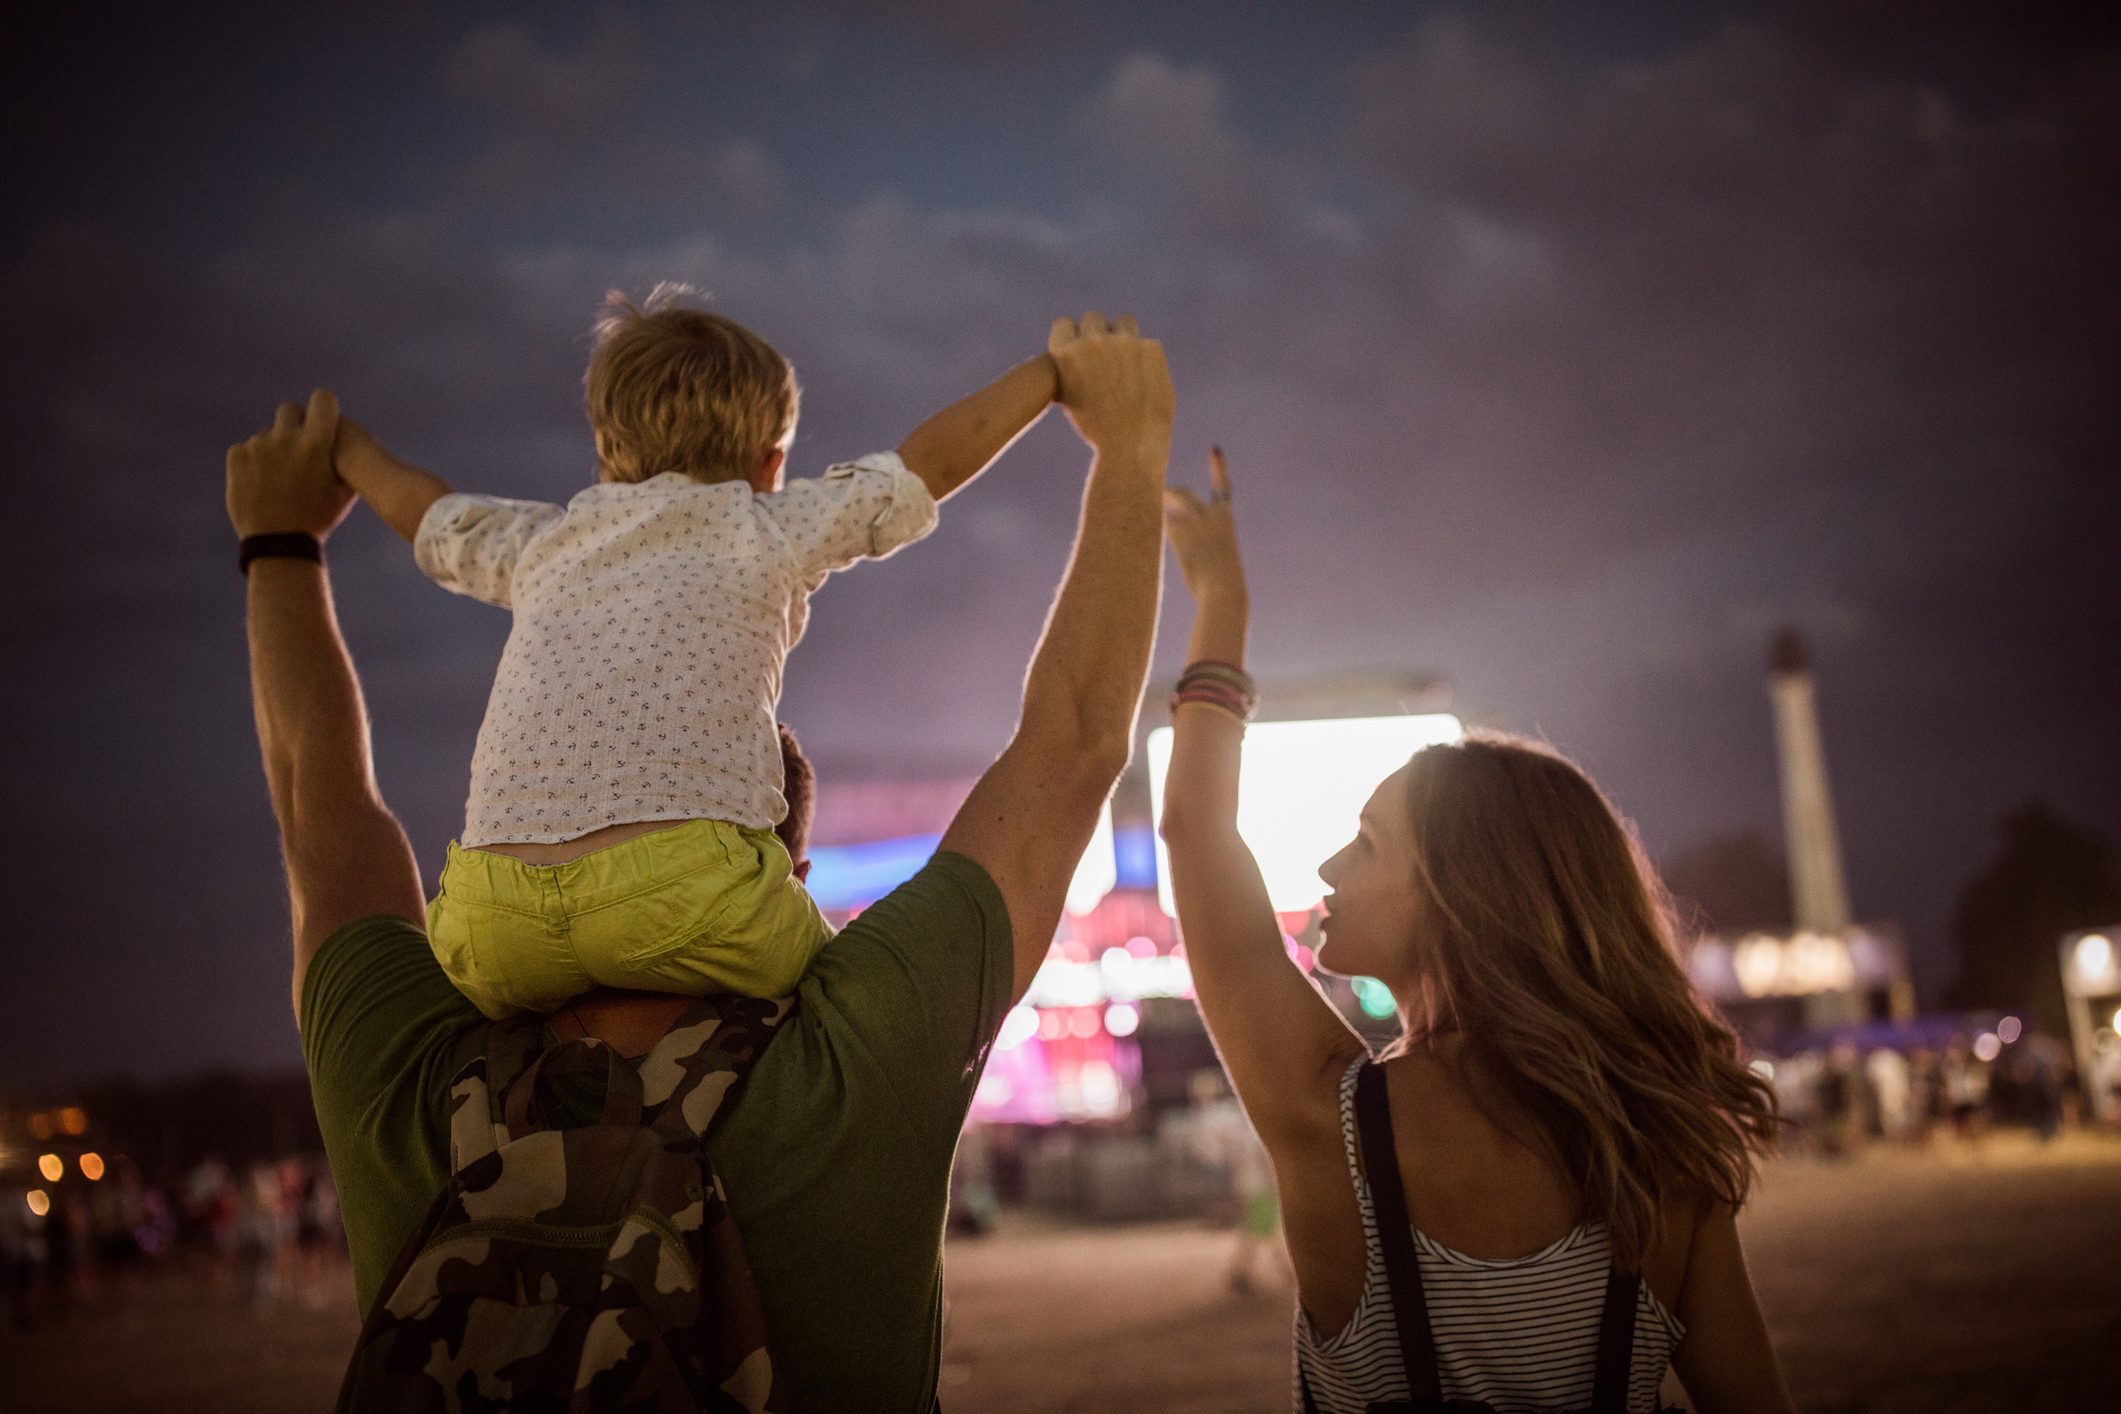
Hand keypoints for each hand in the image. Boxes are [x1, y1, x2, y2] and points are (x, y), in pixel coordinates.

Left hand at [225, 389, 354, 540]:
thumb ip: (346, 462)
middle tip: (297, 448)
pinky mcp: (237, 456)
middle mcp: (287, 438)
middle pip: (289, 409)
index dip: (323, 406)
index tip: (322, 418)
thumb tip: (347, 440)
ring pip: (266, 433)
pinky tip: (260, 483)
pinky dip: (252, 461)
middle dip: (295, 423)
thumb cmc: (318, 519)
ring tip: (277, 478)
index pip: (323, 399)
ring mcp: (259, 446)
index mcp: (317, 444)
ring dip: (273, 448)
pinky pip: (246, 448)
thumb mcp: (344, 493)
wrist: (279, 543)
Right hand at [1048, 311, 1173, 456]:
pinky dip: (1146, 358)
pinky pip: (1147, 344)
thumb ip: (1072, 366)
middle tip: (1105, 355)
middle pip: (1094, 318)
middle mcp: (1093, 341)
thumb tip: (1076, 345)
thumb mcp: (1069, 396)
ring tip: (1127, 361)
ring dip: (1124, 335)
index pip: (1064, 323)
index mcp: (1066, 353)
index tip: (1080, 348)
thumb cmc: (1096, 428)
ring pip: (1124, 322)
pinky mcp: (1152, 349)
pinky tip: (1146, 380)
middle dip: (1098, 333)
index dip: (1072, 336)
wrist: (1129, 447)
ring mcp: (1124, 343)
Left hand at [1163, 446, 1246, 604]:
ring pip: (1171, 506)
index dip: (1218, 468)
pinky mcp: (1180, 532)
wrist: (1223, 589)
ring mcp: (1195, 521)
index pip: (1223, 487)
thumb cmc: (1223, 582)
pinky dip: (1155, 526)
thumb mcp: (1219, 557)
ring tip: (1148, 510)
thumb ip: (1203, 541)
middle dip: (1171, 494)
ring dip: (1159, 508)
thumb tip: (1179, 535)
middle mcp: (1211, 514)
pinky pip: (1163, 524)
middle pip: (1185, 494)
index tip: (1215, 450)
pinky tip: (1147, 527)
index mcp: (1226, 519)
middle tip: (1160, 496)